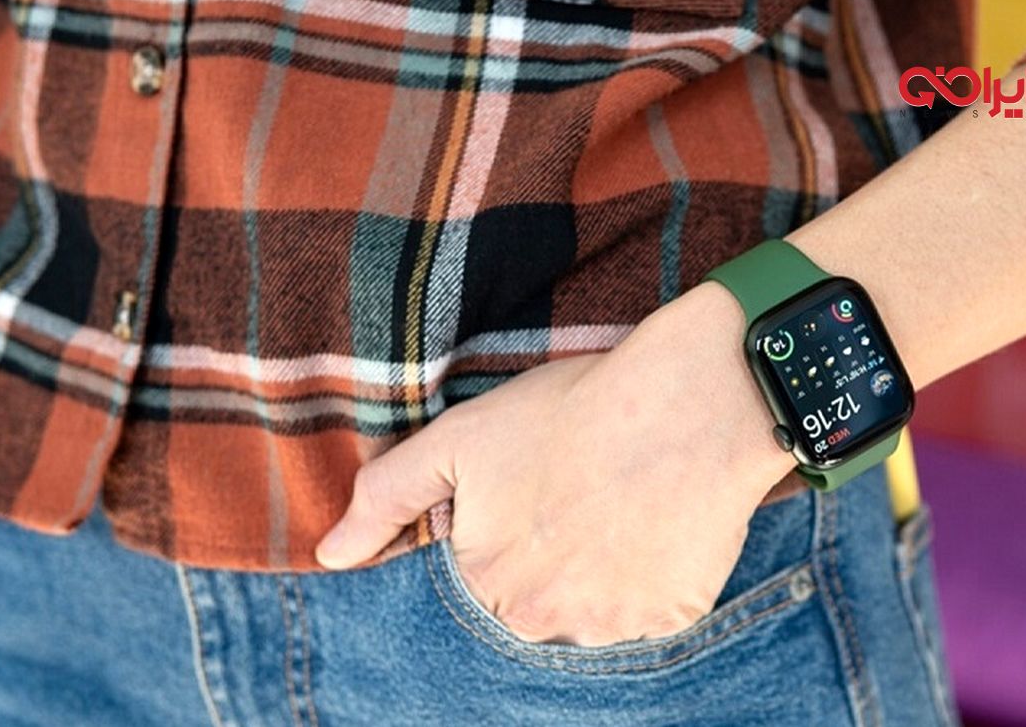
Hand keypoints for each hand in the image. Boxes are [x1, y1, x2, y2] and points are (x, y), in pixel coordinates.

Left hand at [315, 284, 795, 645]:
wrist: (694, 399)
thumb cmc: (573, 411)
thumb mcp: (462, 437)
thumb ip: (385, 498)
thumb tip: (331, 557)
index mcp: (489, 583)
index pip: (480, 582)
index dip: (506, 532)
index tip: (539, 494)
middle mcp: (548, 623)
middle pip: (535, 606)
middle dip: (550, 560)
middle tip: (580, 495)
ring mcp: (616, 626)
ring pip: (592, 613)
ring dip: (598, 575)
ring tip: (619, 505)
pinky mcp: (674, 618)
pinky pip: (649, 611)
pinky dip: (651, 576)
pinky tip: (655, 522)